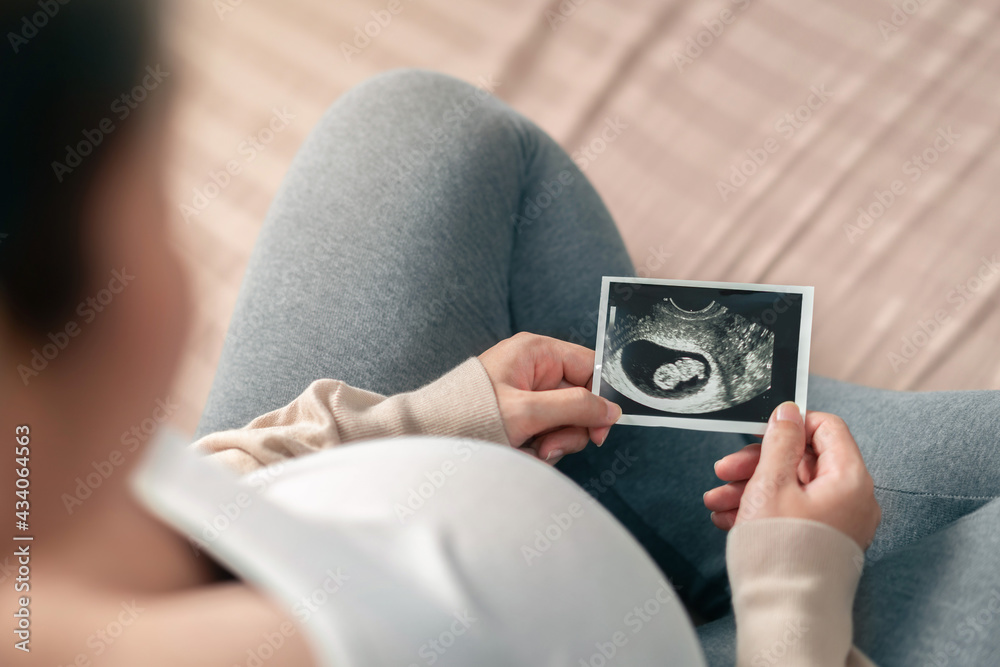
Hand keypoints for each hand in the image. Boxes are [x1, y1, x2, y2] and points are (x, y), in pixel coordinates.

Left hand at [478, 332, 621, 464]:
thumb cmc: (471, 414)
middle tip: (549, 446)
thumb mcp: (527, 411)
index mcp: (536, 352)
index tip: (600, 429)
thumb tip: (611, 410)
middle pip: (580, 399)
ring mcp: (528, 394)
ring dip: (554, 442)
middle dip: (569, 428)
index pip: (589, 367)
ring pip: (565, 421)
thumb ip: (575, 407)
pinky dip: (539, 447)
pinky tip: (522, 451)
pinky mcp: (521, 416)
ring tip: (530, 450)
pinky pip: (547, 432)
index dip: (599, 398)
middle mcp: (534, 369)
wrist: (431, 435)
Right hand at [702, 402, 880, 549]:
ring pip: (791, 489)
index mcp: (849, 479)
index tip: (758, 433)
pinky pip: (793, 513)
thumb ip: (779, 442)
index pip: (826, 428)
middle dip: (757, 464)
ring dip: (751, 488)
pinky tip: (729, 518)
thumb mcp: (770, 484)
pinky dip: (762, 510)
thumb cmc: (782, 552)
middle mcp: (852, 500)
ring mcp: (839, 523)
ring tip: (717, 502)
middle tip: (725, 471)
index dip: (790, 425)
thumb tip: (789, 412)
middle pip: (802, 461)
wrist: (786, 615)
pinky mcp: (823, 541)